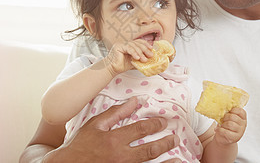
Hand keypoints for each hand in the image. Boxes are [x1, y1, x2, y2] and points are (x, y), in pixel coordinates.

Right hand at [43, 97, 179, 162]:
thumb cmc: (80, 144)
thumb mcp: (96, 124)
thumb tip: (134, 101)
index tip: (164, 122)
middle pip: (149, 150)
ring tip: (178, 160)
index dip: (155, 125)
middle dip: (164, 144)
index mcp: (114, 139)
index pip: (140, 130)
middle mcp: (120, 156)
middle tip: (174, 139)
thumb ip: (116, 113)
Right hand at [104, 40, 152, 75]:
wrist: (113, 69)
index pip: (139, 42)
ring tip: (144, 59)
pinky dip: (134, 53)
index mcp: (130, 45)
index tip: (151, 48)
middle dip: (145, 49)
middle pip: (138, 43)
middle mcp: (126, 43)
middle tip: (150, 55)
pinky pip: (128, 48)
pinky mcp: (119, 46)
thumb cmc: (122, 65)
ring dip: (140, 53)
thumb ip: (141, 58)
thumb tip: (151, 58)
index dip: (146, 44)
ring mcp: (122, 44)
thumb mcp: (135, 61)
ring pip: (134, 46)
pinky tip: (137, 58)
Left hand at [214, 107, 246, 144]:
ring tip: (222, 126)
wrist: (223, 138)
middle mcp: (243, 125)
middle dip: (225, 118)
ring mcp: (240, 132)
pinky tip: (218, 130)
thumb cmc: (225, 125)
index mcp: (243, 118)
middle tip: (222, 120)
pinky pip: (225, 131)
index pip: (240, 111)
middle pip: (233, 117)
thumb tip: (223, 105)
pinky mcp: (234, 138)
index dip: (232, 110)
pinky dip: (219, 130)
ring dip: (223, 124)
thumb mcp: (228, 117)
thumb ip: (229, 112)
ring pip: (229, 124)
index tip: (228, 113)